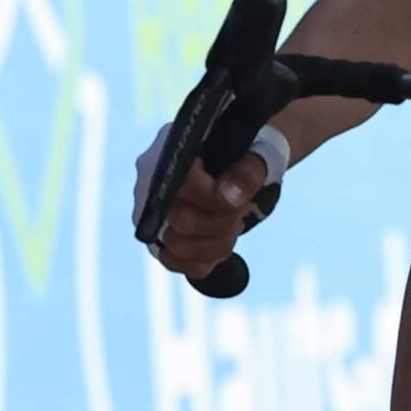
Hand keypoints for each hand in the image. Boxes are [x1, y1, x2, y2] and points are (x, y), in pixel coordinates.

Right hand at [135, 103, 293, 279]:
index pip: (182, 183)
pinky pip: (174, 262)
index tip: (241, 201)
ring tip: (231, 225)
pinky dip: (203, 260)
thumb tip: (230, 197)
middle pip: (181, 220)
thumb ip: (248, 170)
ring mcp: (151, 211)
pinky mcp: (157, 236)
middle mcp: (151, 180)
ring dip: (215, 244)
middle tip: (240, 212)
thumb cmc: (247, 154)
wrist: (239, 160)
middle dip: (221, 223)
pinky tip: (219, 242)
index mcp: (173, 148)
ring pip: (177, 247)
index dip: (214, 199)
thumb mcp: (259, 153)